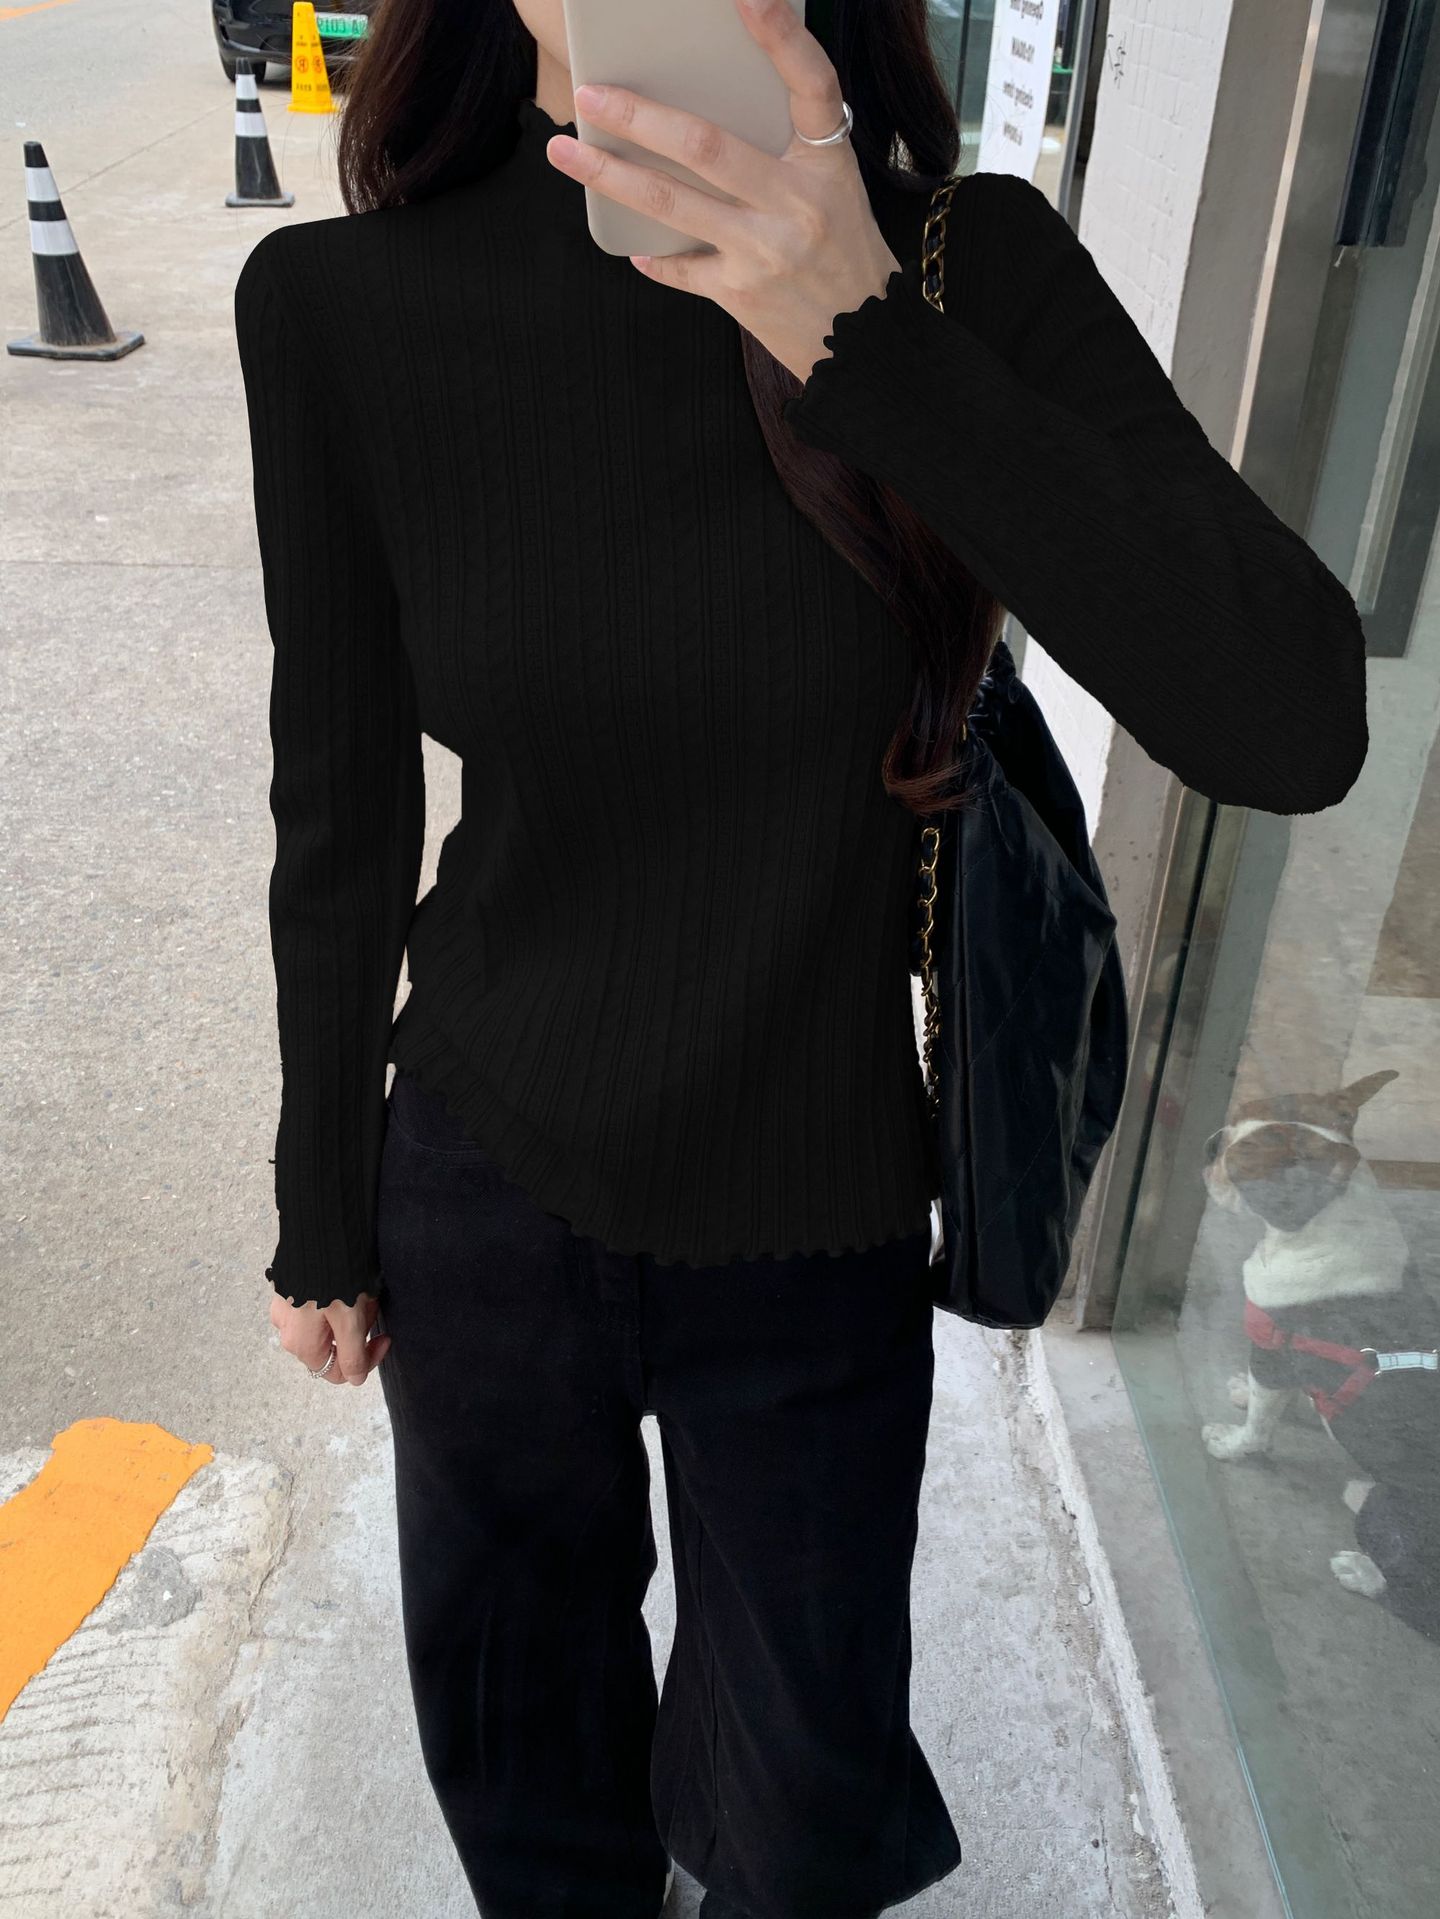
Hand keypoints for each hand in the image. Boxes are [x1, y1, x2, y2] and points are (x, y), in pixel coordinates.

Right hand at [270, 1287, 390, 1384]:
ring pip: (327, 1325)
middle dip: (357, 1333)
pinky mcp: (291, 1287)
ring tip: (361, 1292)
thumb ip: (353, 1355)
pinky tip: (346, 1281)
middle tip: (371, 1308)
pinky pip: (318, 1304)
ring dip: (347, 1315)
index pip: (340, 1372)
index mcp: (301, 1345)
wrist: (320, 1227)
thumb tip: (355, 1379)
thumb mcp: (351, 1320)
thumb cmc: (336, 1275)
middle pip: (332, 1347)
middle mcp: (287, 1331)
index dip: (368, 1359)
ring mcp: (286, 1308)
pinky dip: (336, 1299)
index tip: (385, 1337)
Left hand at [542, 0, 900, 383]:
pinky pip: (680, 267)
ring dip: (610, 176)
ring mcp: (765, 252)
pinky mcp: (741, 295)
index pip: (812, 85)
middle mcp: (797, 203)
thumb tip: (708, 105)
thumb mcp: (834, 186)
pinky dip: (653, 255)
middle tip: (590, 94)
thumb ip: (786, 145)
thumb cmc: (843, 250)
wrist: (865, 342)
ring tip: (566, 152)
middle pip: (705, 146)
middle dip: (639, 117)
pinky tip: (630, 244)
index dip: (782, 37)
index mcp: (828, 163)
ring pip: (671, 204)